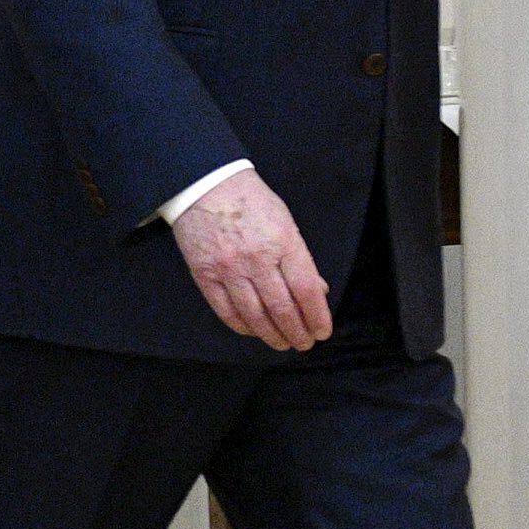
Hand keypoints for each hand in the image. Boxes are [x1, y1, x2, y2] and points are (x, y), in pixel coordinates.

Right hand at [174, 169, 332, 351]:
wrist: (205, 184)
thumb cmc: (250, 200)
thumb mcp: (285, 221)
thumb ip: (300, 258)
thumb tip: (317, 290)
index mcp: (283, 242)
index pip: (306, 290)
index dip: (317, 316)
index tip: (322, 331)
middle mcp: (257, 259)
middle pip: (282, 308)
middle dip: (297, 332)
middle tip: (304, 343)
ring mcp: (229, 269)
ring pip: (255, 315)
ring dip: (272, 335)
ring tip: (283, 343)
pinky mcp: (205, 275)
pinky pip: (226, 311)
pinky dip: (243, 326)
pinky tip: (254, 331)